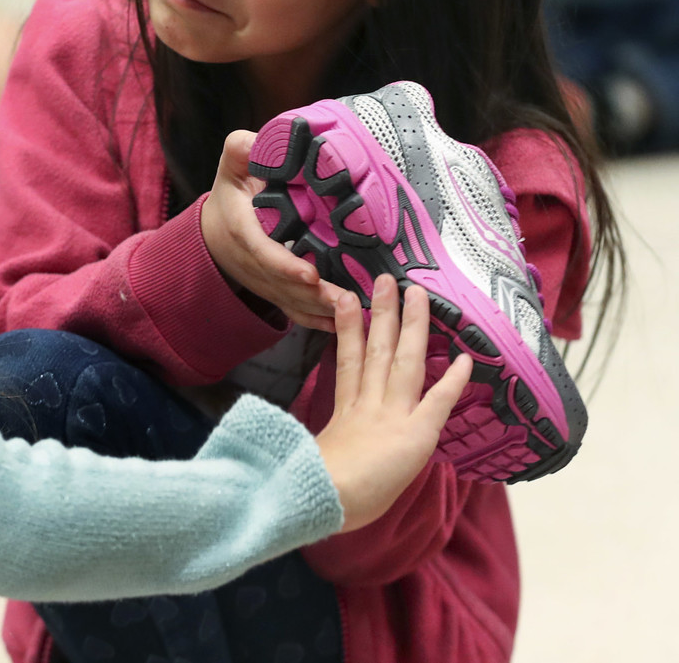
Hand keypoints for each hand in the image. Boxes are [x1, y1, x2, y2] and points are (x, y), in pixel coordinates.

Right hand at [200, 130, 345, 331]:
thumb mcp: (232, 166)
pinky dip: (318, 321)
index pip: (262, 252)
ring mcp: (264, 282)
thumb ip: (241, 150)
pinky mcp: (275, 292)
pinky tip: (345, 324)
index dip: (284, 266)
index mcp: (242, 230)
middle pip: (283, 286)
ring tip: (355, 312)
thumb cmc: (231, 195)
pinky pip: (296, 312)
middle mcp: (252, 263)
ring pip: (292, 302)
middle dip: (314, 296)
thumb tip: (254, 141)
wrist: (213, 232)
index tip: (310, 274)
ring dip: (321, 311)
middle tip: (347, 299)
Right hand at [315, 276, 471, 533]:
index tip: (347, 299)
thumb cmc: (312, 489)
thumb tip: (320, 448)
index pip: (348, 362)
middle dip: (383, 314)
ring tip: (416, 295)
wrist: (323, 498)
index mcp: (345, 412)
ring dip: (413, 327)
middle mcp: (369, 405)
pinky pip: (437, 403)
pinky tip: (465, 360)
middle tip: (387, 280)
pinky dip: (452, 382)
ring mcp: (393, 415)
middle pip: (376, 350)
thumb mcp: (314, 458)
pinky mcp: (415, 434)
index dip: (349, 329)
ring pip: (405, 362)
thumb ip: (321, 445)